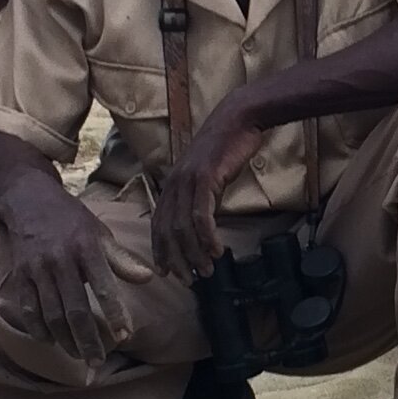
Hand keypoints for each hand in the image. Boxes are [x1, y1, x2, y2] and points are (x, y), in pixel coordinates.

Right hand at [0, 199, 156, 365]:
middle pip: (75, 309)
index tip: (125, 335)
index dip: (115, 313)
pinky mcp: (20, 275)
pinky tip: (49, 342)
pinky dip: (37, 329)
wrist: (29, 201)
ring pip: (51, 314)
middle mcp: (61, 260)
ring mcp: (38, 269)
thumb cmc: (72, 221)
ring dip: (65, 340)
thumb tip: (149, 278)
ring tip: (79, 355)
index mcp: (87, 248)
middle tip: (98, 362)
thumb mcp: (100, 233)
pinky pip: (28, 308)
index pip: (104, 287)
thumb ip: (122, 260)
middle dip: (87, 340)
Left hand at [148, 104, 265, 282]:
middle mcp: (174, 183)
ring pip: (183, 227)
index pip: (158, 223)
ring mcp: (187, 180)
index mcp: (172, 184)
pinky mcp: (205, 178)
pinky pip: (201, 215)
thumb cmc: (227, 147)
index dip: (160, 250)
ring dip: (194, 254)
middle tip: (188, 280)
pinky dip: (208, 237)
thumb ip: (200, 197)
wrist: (238, 119)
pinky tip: (216, 251)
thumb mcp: (208, 175)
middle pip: (167, 231)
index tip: (166, 272)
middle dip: (176, 259)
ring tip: (206, 271)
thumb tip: (202, 223)